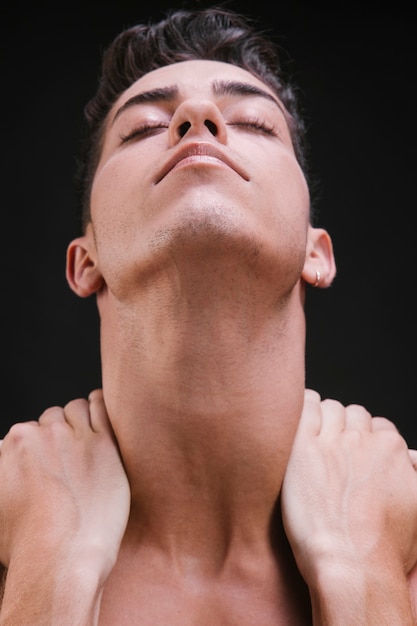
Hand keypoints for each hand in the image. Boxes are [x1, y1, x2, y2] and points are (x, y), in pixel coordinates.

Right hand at [0, 389, 129, 580]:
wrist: (61, 557)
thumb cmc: (26, 543)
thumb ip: (5, 473)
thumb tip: (8, 465)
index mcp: (15, 443)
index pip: (27, 431)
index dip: (38, 448)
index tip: (47, 463)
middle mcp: (44, 434)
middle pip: (53, 419)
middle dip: (58, 434)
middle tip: (68, 458)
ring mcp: (75, 436)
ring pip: (76, 410)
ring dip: (79, 419)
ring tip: (87, 439)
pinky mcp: (104, 443)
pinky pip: (101, 409)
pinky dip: (100, 406)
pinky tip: (101, 413)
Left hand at [281, 389, 416, 583]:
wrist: (351, 565)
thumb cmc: (385, 549)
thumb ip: (414, 477)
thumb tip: (412, 461)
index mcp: (393, 450)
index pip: (380, 427)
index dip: (367, 440)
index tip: (356, 454)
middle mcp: (364, 439)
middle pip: (354, 416)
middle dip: (346, 428)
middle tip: (334, 449)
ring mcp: (332, 440)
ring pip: (330, 410)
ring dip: (324, 419)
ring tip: (314, 437)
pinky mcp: (303, 447)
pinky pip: (305, 409)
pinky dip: (304, 407)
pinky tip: (299, 417)